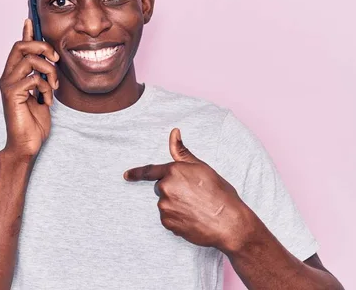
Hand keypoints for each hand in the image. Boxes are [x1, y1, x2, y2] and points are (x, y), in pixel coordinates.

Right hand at [0, 19, 59, 159]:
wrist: (27, 144)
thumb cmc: (34, 121)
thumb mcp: (43, 94)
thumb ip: (43, 77)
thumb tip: (50, 62)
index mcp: (15, 74)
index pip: (19, 47)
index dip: (26, 32)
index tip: (31, 18)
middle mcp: (8, 76)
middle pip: (21, 46)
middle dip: (42, 47)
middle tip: (56, 60)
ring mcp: (8, 85)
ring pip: (30, 60)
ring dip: (49, 71)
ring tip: (54, 88)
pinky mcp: (11, 94)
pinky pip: (33, 78)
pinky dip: (45, 87)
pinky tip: (47, 100)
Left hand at [124, 128, 250, 251]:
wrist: (229, 223)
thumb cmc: (220, 194)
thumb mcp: (203, 168)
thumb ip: (183, 152)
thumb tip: (174, 132)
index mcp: (173, 171)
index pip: (149, 171)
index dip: (136, 173)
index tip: (126, 175)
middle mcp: (165, 188)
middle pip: (161, 188)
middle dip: (173, 190)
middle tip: (193, 195)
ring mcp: (165, 207)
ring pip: (165, 203)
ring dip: (175, 205)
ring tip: (196, 208)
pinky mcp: (167, 223)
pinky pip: (168, 219)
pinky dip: (177, 219)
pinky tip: (192, 218)